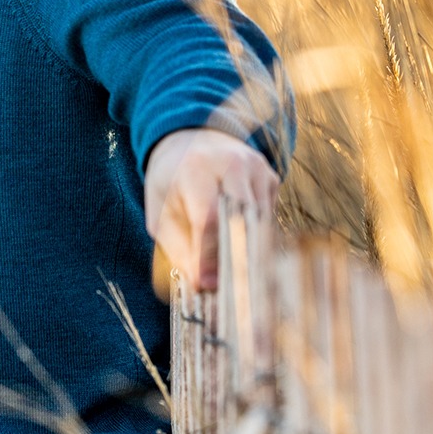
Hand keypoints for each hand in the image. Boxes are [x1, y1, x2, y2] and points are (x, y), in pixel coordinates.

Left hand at [143, 128, 277, 297]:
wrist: (190, 137)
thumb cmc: (171, 181)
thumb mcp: (160, 210)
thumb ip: (178, 246)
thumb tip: (202, 284)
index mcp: (196, 169)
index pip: (209, 217)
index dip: (209, 255)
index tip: (206, 284)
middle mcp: (232, 164)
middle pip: (244, 220)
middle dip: (237, 260)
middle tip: (233, 296)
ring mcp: (257, 169)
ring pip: (261, 223)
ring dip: (250, 254)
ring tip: (243, 286)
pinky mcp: (272, 178)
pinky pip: (269, 218)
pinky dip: (257, 239)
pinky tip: (247, 253)